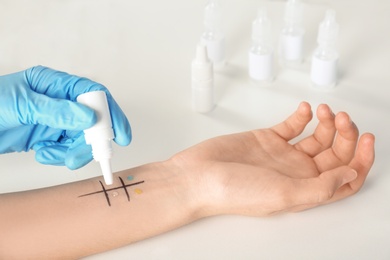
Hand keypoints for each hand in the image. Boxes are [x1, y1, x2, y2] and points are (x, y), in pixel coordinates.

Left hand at [0, 66, 130, 168]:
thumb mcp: (22, 105)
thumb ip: (56, 111)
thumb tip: (89, 116)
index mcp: (54, 84)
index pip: (93, 94)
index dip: (110, 112)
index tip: (118, 133)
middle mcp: (58, 101)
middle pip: (92, 120)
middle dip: (93, 139)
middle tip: (93, 153)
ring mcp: (54, 120)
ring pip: (80, 138)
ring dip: (75, 152)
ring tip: (58, 157)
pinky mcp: (47, 137)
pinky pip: (65, 149)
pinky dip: (59, 156)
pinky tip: (44, 154)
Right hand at [171, 102, 374, 215]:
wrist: (199, 175)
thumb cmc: (233, 192)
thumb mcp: (282, 195)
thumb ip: (320, 188)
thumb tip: (350, 175)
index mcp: (304, 190)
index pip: (345, 178)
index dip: (361, 160)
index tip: (365, 138)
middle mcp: (297, 173)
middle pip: (334, 154)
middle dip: (345, 135)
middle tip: (343, 118)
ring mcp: (282, 155)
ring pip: (317, 137)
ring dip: (326, 122)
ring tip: (323, 110)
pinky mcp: (267, 138)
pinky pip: (292, 125)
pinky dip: (302, 115)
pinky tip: (304, 109)